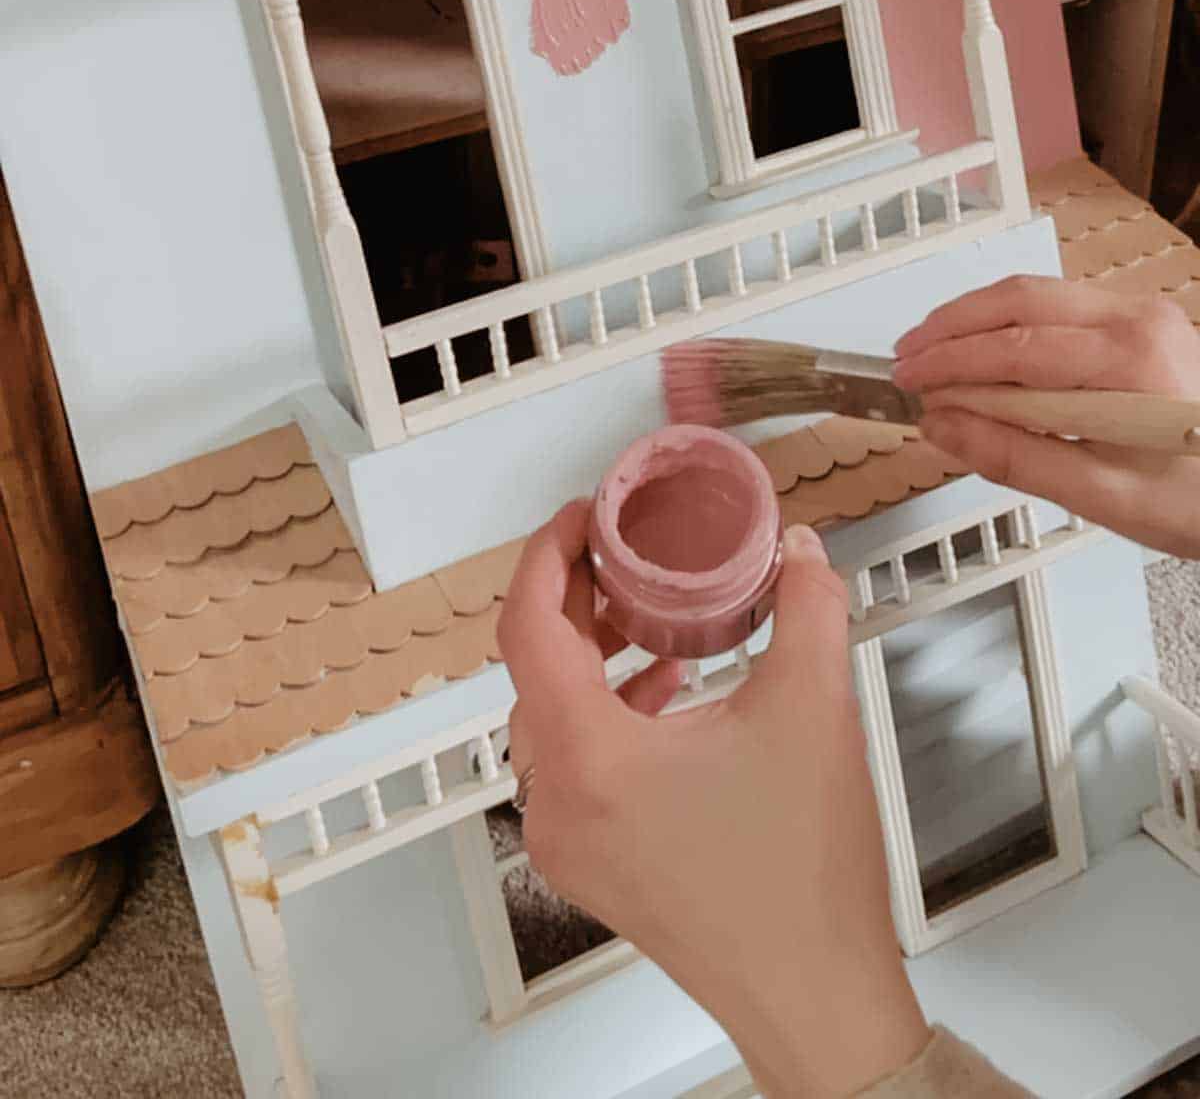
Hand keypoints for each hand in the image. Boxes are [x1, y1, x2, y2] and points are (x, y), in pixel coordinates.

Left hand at [497, 502, 928, 1098]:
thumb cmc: (801, 876)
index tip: (582, 517)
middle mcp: (557, 802)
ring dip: (589, 656)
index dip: (547, 556)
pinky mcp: (595, 865)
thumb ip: (806, 606)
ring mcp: (569, 842)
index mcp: (587, 758)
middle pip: (533, 669)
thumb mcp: (813, 708)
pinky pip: (571, 764)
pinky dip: (605, 712)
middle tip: (619, 553)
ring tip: (648, 618)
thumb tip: (800, 550)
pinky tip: (668, 691)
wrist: (817, 996)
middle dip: (575, 599)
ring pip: (549, 717)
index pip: (527, 627)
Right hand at [893, 276, 1199, 557]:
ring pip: (1036, 294)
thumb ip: (1015, 457)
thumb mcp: (1104, 495)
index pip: (1014, 348)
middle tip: (905, 358)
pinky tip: (983, 350)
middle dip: (952, 327)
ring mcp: (1142, 313)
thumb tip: (942, 427)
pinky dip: (1010, 323)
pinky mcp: (1141, 322)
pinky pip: (1060, 306)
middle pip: (1019, 300)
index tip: (908, 382)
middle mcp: (1138, 319)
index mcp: (1131, 360)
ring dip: (976, 319)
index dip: (949, 363)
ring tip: (931, 349)